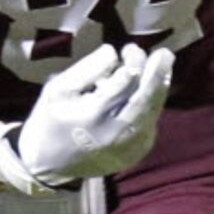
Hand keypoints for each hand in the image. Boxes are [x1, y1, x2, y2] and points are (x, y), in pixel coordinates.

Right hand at [14, 42, 174, 185]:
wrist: (48, 165)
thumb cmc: (50, 120)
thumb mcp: (58, 89)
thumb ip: (86, 70)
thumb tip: (114, 52)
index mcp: (92, 116)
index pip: (123, 84)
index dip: (133, 63)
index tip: (130, 48)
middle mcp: (114, 134)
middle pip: (144, 100)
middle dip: (156, 74)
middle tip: (164, 54)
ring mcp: (128, 149)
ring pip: (151, 113)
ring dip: (158, 89)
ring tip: (163, 68)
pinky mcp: (134, 155)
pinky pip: (149, 126)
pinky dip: (151, 107)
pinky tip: (148, 92)